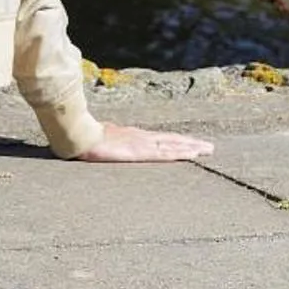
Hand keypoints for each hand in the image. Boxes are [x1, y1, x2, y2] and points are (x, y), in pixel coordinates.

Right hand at [73, 121, 214, 163]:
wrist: (80, 135)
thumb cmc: (84, 138)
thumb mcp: (97, 140)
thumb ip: (104, 141)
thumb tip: (99, 142)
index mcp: (131, 136)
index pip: (158, 139)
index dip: (174, 141)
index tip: (188, 143)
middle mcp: (141, 137)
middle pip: (171, 140)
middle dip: (190, 143)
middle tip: (208, 146)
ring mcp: (143, 143)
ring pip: (173, 144)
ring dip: (192, 147)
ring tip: (208, 149)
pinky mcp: (142, 151)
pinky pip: (167, 152)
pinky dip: (182, 152)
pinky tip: (194, 154)